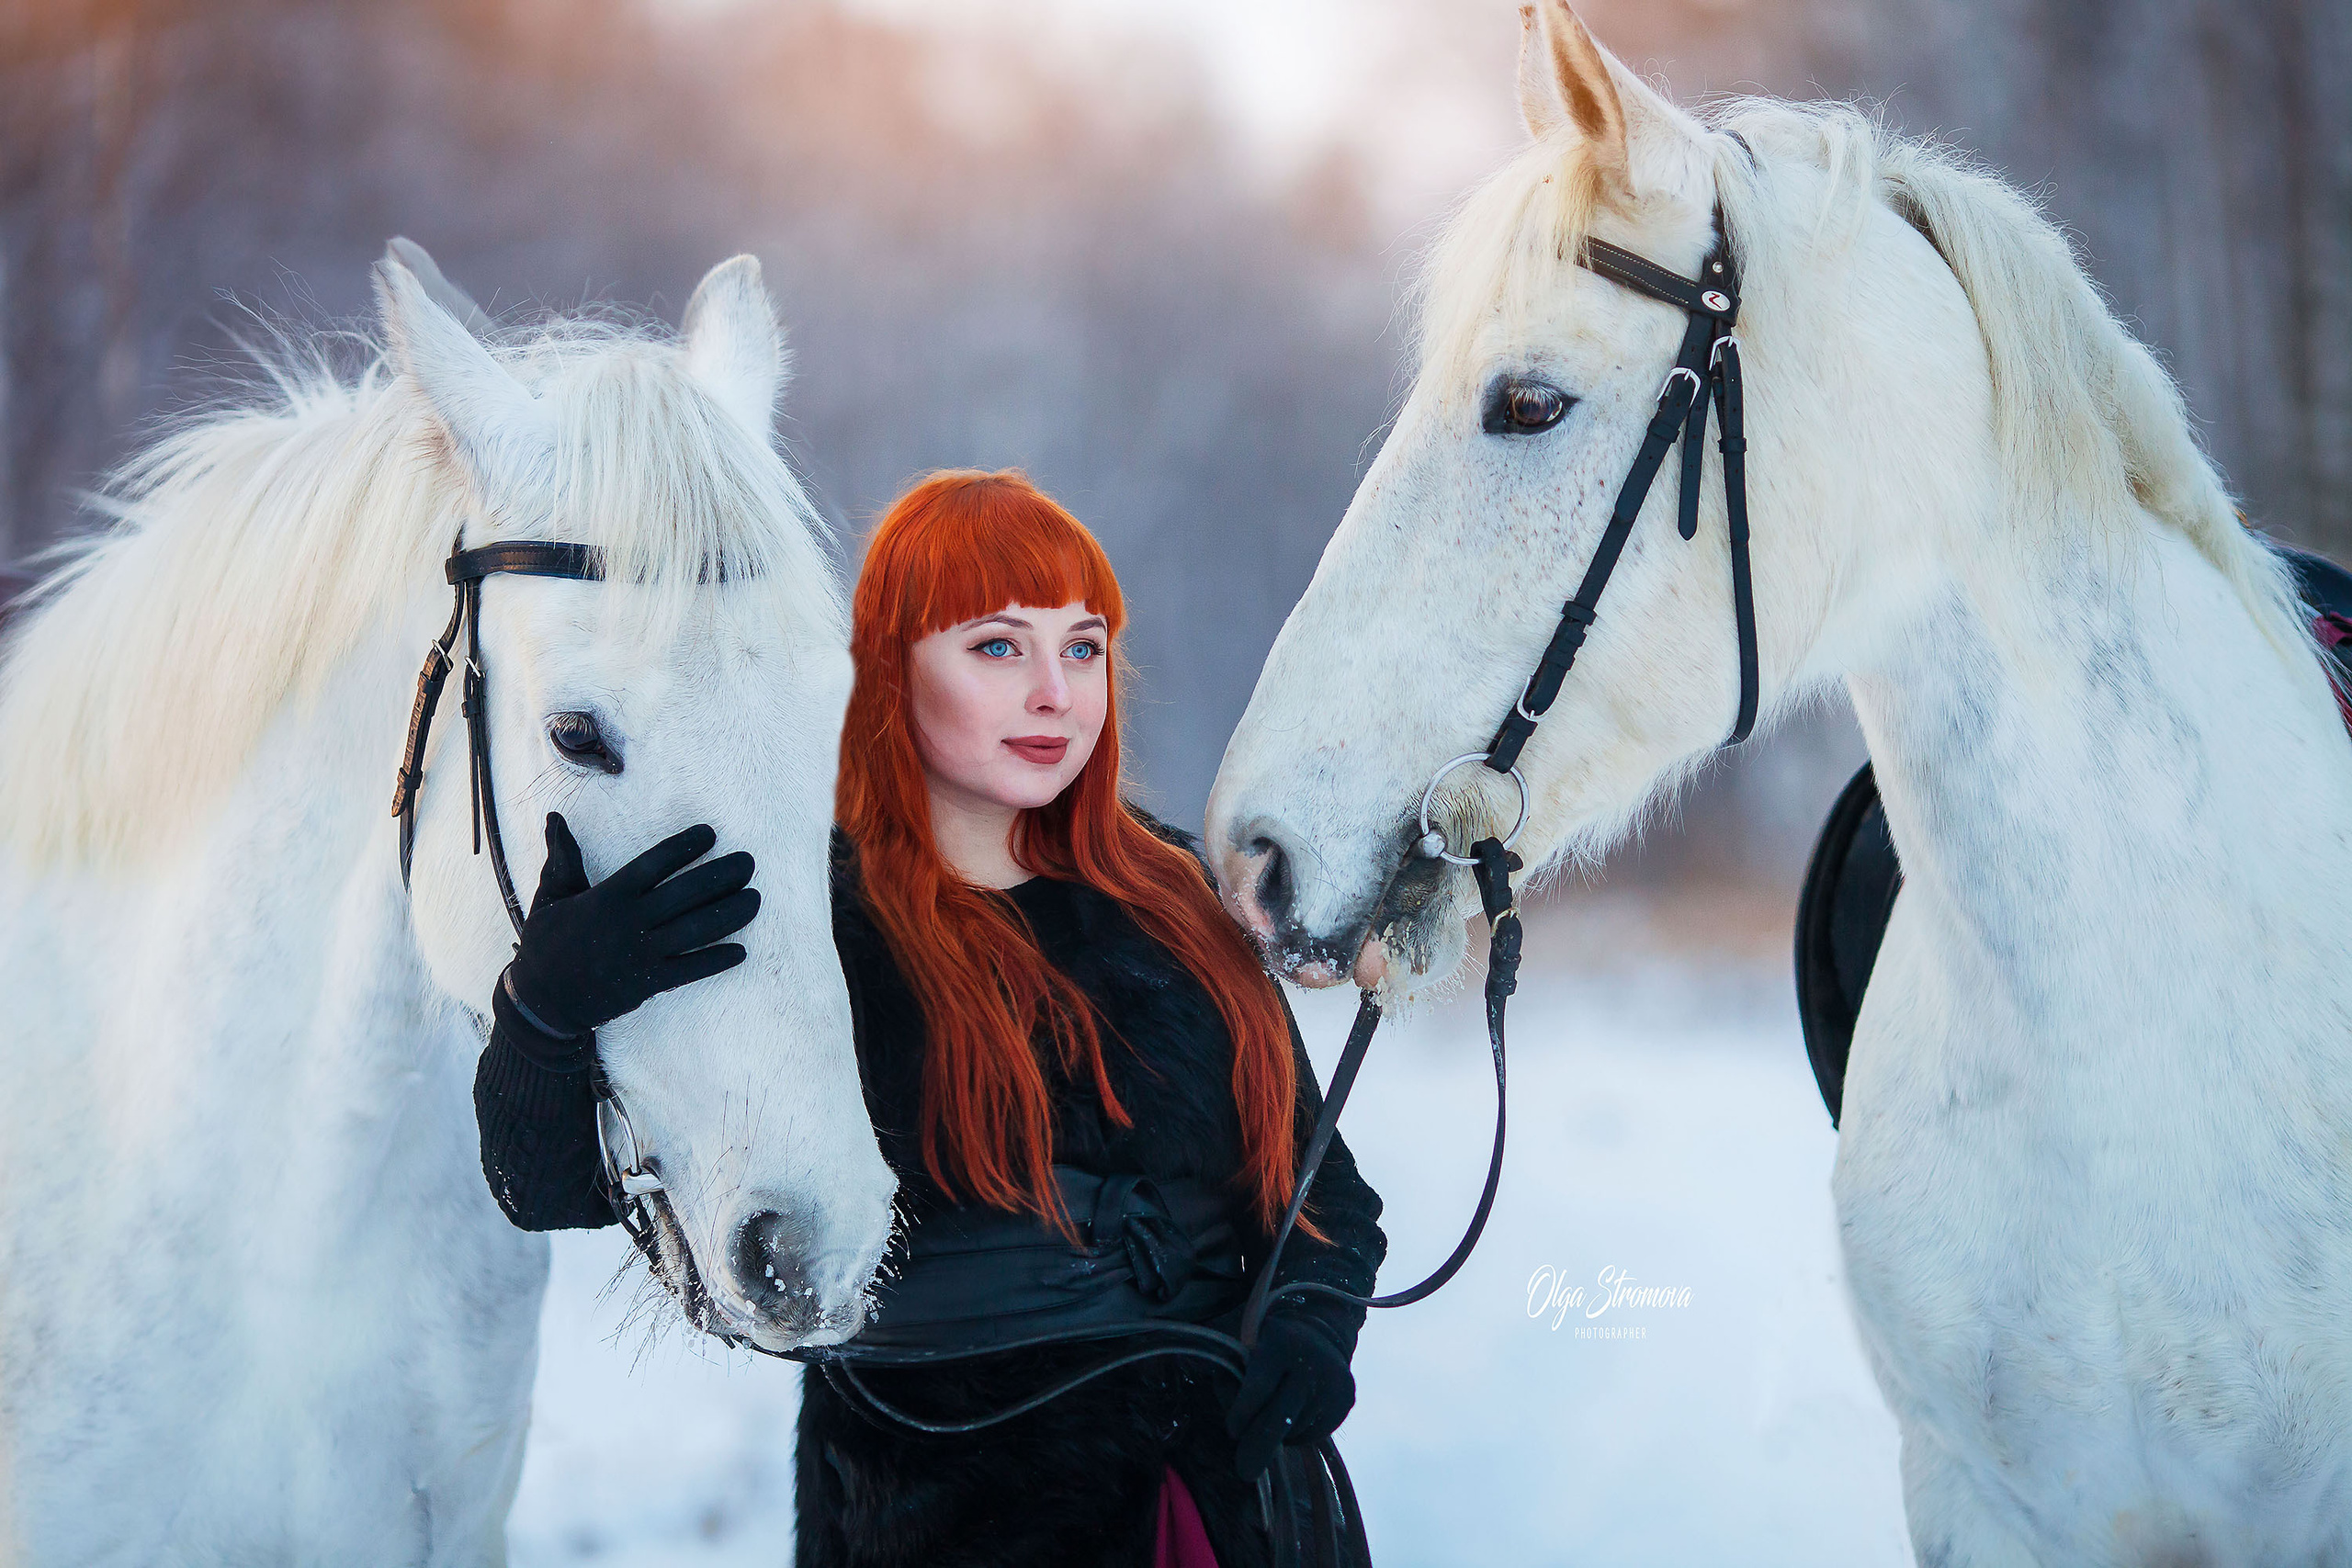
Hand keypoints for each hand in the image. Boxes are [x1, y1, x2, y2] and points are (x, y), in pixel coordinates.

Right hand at [500, 813, 759, 1039]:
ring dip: (730, 913)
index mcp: (607, 896)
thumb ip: (562, 858)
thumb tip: (555, 818)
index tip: (711, 834)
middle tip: (749, 862)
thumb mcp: (551, 896)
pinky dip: (716, 960)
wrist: (541, 1003)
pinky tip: (742, 949)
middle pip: (685, 893)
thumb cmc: (546, 943)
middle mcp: (628, 923)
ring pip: (695, 930)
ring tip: (756, 898)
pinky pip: (690, 969)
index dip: (684, 847)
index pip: (654, 863)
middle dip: (721, 876)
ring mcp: (640, 954)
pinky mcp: (647, 983)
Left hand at [1225, 1315, 1355, 1479]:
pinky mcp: (1346, 1399)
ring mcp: (1333, 1381)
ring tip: (1272, 1422)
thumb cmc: (1270, 1352)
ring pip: (1296, 1429)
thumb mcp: (1247, 1354)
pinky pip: (1315, 1433)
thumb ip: (1234, 1385)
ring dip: (1278, 1438)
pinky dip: (1298, 1436)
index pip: (1258, 1389)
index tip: (1232, 1432)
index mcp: (1280, 1343)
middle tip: (1245, 1473)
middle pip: (1280, 1417)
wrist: (1320, 1336)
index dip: (1242, 1415)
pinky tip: (1294, 1418)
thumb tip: (1239, 1432)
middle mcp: (1311, 1361)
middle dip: (1258, 1448)